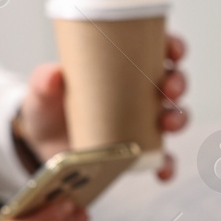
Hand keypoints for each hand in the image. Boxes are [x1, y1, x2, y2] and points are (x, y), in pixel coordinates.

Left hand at [18, 34, 190, 181]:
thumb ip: (44, 82)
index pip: (158, 50)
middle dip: (178, 84)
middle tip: (168, 89)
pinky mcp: (139, 152)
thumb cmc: (49, 108)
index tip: (174, 52)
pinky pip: (162, 159)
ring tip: (166, 124)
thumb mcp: (43, 92)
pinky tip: (163, 172)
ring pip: (174, 117)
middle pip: (172, 83)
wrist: (42, 143)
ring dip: (178, 118)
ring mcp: (143, 123)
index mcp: (124, 68)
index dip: (174, 48)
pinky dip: (168, 166)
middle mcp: (140, 93)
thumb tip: (54, 74)